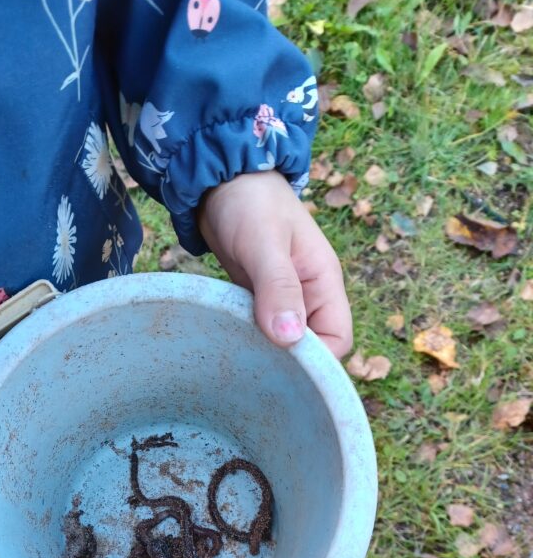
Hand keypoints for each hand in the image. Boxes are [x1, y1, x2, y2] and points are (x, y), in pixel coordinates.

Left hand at [197, 170, 352, 358]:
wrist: (221, 181)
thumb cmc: (249, 203)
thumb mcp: (265, 243)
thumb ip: (279, 287)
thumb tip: (291, 337)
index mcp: (324, 283)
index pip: (337, 340)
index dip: (318, 362)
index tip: (284, 372)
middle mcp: (309, 297)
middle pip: (312, 349)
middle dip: (290, 365)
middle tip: (255, 376)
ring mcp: (283, 300)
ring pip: (284, 344)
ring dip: (266, 356)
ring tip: (238, 367)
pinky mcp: (258, 301)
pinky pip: (260, 333)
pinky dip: (248, 343)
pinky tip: (227, 351)